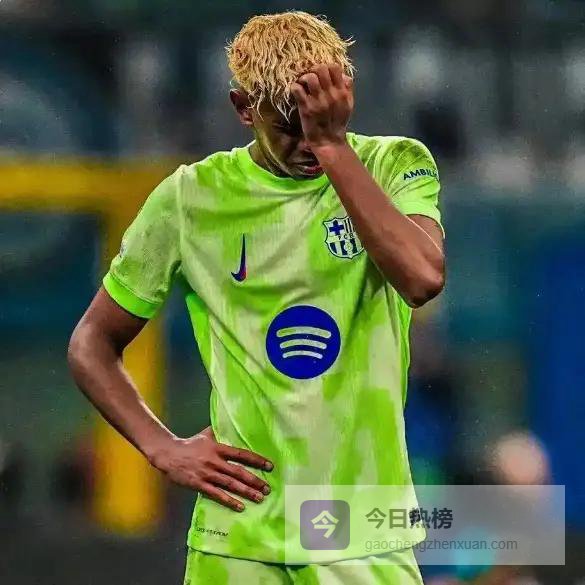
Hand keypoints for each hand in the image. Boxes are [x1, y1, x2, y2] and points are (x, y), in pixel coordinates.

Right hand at [148, 427, 272, 511]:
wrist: (168, 454)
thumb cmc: (189, 444)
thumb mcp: (206, 434)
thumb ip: (219, 431)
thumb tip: (232, 422)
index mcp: (218, 448)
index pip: (241, 454)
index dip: (256, 460)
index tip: (269, 466)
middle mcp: (215, 461)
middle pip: (238, 472)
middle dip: (255, 480)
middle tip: (268, 488)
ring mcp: (207, 474)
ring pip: (230, 484)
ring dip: (246, 492)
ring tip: (259, 498)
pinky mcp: (199, 485)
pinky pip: (217, 494)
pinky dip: (229, 501)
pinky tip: (240, 506)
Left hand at [290, 63, 353, 149]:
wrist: (329, 142)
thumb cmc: (338, 123)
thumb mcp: (349, 105)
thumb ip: (348, 89)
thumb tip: (344, 75)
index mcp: (342, 92)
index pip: (334, 67)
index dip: (326, 67)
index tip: (321, 75)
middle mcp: (331, 95)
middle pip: (321, 69)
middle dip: (313, 70)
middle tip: (310, 79)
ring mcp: (318, 101)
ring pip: (310, 77)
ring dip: (303, 78)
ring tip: (303, 85)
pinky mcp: (306, 108)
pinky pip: (297, 89)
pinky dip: (294, 88)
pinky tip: (296, 92)